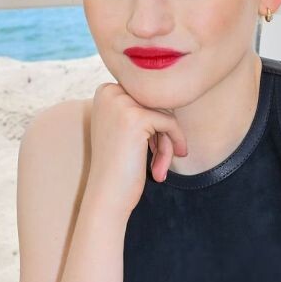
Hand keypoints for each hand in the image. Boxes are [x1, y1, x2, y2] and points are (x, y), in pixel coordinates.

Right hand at [84, 82, 186, 215]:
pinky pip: (170, 123)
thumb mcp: (124, 127)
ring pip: (165, 112)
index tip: (149, 147)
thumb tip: (175, 85)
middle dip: (162, 131)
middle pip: (157, 102)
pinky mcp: (136, 117)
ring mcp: (122, 103)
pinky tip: (161, 168)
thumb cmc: (118, 166)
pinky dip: (173, 144)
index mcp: (105, 91)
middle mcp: (110, 92)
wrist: (106, 196)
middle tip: (157, 159)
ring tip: (158, 166)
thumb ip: (141, 104)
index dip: (154, 122)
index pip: (147, 95)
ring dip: (167, 141)